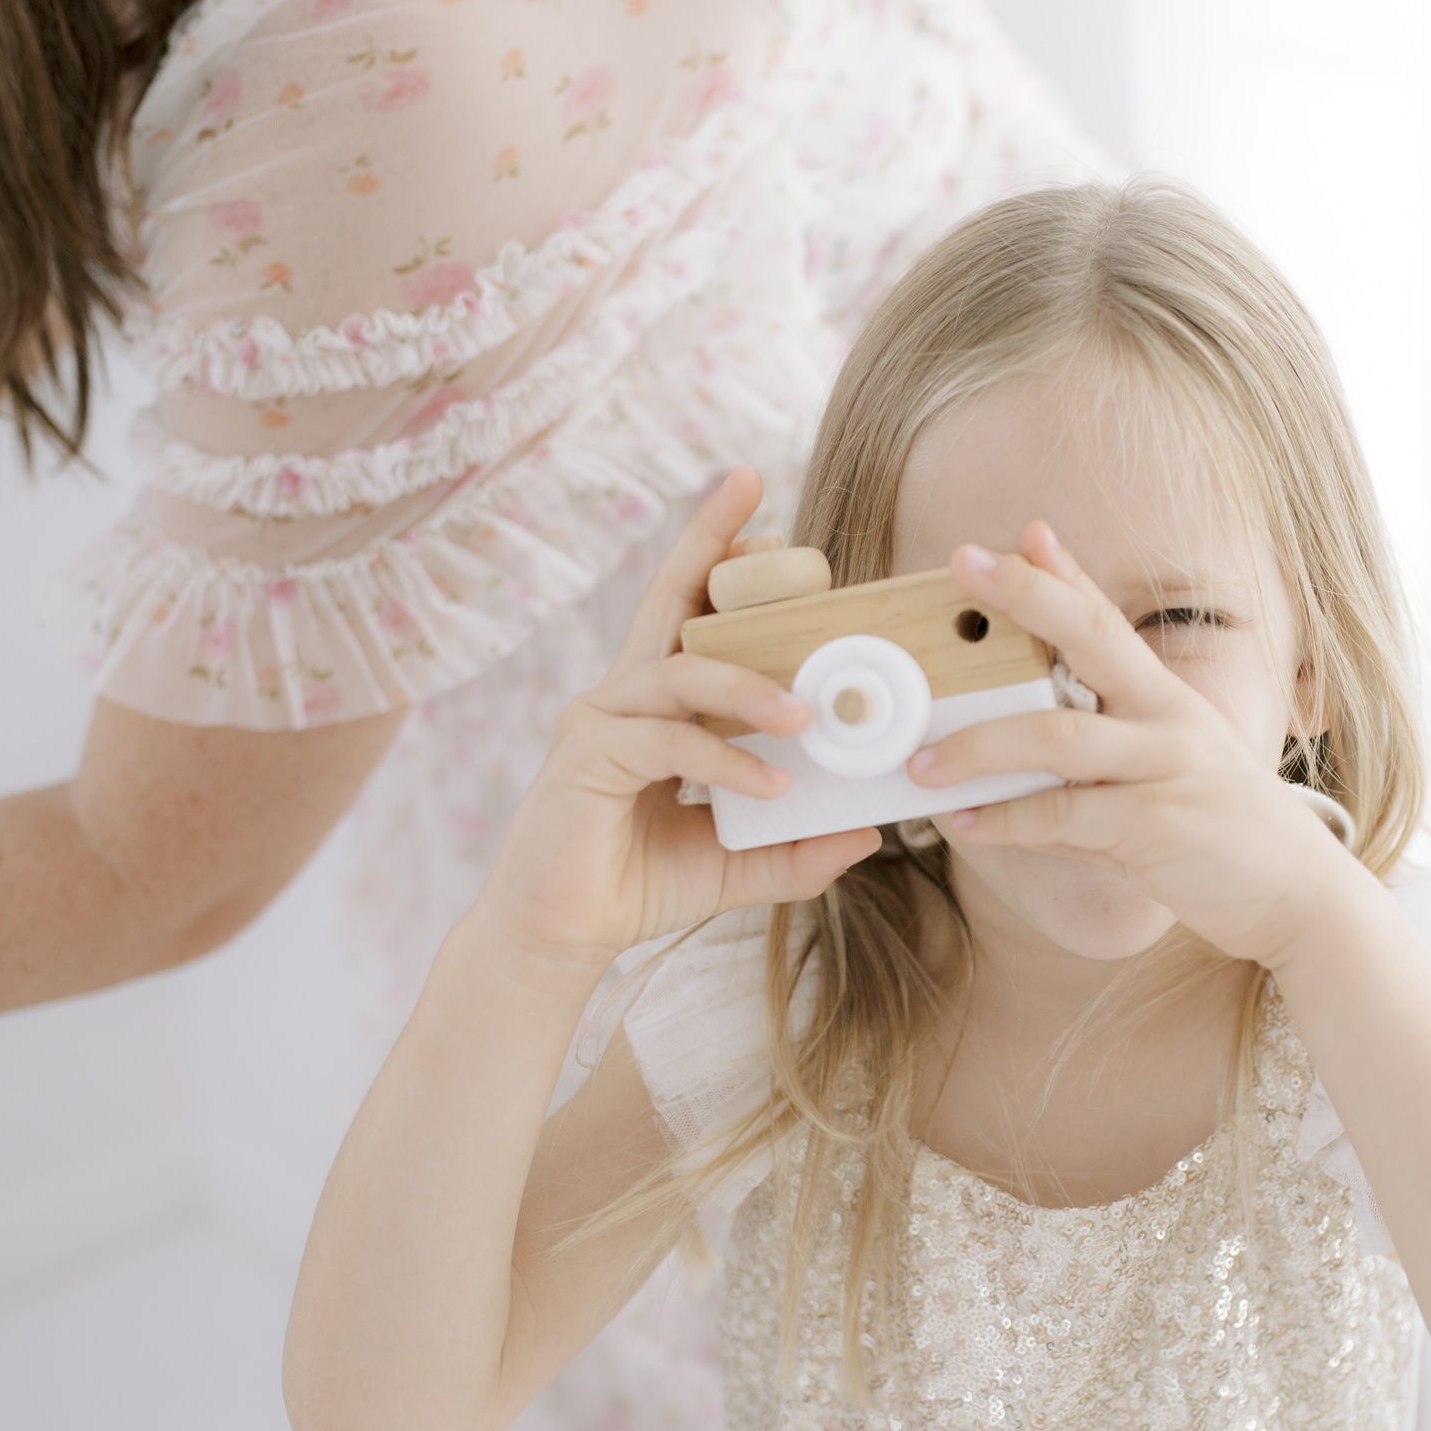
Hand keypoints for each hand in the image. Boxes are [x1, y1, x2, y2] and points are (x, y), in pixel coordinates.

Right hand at [470, 470, 879, 963]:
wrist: (561, 936)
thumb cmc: (638, 885)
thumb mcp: (738, 864)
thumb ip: (798, 847)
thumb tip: (869, 832)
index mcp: (658, 704)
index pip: (688, 611)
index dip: (715, 550)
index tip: (756, 495)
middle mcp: (625, 696)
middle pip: (667, 601)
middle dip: (709, 542)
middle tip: (756, 494)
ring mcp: (600, 721)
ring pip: (680, 674)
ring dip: (748, 688)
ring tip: (806, 718)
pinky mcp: (588, 760)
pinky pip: (667, 743)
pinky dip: (722, 759)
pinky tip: (767, 784)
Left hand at [906, 522, 1367, 966]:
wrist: (1298, 894)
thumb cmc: (1221, 832)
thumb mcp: (1174, 768)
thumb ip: (1109, 743)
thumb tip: (1031, 732)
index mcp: (1168, 700)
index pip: (1109, 620)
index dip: (1065, 573)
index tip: (1024, 531)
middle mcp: (1168, 721)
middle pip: (1090, 640)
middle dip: (1025, 596)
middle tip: (962, 563)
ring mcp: (1165, 770)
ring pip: (1059, 738)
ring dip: (980, 746)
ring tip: (922, 762)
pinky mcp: (1156, 829)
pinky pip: (1066, 817)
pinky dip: (1009, 820)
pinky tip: (969, 822)